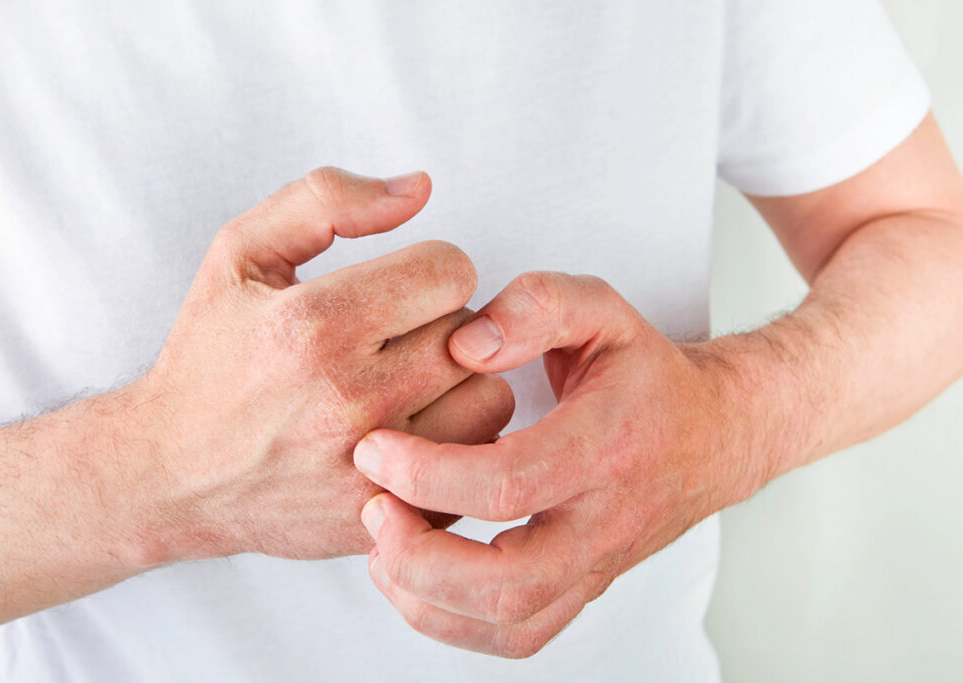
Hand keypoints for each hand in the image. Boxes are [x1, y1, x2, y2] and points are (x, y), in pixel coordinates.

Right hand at [124, 167, 513, 563]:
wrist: (170, 474)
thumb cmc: (210, 357)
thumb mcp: (241, 253)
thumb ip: (327, 201)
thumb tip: (420, 187)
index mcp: (314, 323)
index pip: (452, 270)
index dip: (431, 270)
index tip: (401, 289)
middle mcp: (347, 398)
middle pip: (474, 334)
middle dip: (443, 325)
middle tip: (396, 339)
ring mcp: (370, 466)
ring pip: (491, 399)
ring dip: (462, 386)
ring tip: (410, 386)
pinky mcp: (385, 517)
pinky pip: (476, 465)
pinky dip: (456, 445)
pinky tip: (411, 434)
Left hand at [353, 272, 758, 657]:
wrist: (712, 434)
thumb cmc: (644, 372)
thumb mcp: (602, 310)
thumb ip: (538, 305)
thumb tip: (465, 347)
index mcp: (608, 446)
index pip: (509, 485)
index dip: (426, 474)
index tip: (374, 448)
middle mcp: (606, 521)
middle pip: (508, 583)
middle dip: (419, 556)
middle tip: (372, 506)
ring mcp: (597, 564)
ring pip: (510, 624)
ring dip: (427, 599)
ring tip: (382, 544)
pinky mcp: (583, 587)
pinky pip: (519, 637)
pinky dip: (452, 624)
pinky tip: (413, 577)